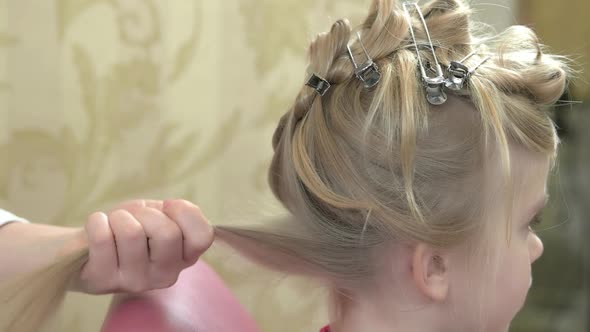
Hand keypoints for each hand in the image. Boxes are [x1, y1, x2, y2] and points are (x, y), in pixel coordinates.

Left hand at [69, 199, 213, 293]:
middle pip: (168, 233)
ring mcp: (136, 282)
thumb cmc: (131, 226)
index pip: (202, 237)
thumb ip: (180, 211)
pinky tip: (98, 229)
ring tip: (115, 225)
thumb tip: (174, 207)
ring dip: (119, 217)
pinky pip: (103, 237)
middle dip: (146, 214)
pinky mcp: (104, 281)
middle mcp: (165, 276)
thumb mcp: (161, 213)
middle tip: (135, 219)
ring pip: (132, 233)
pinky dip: (97, 222)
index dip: (183, 213)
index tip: (166, 209)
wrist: (89, 245)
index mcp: (185, 258)